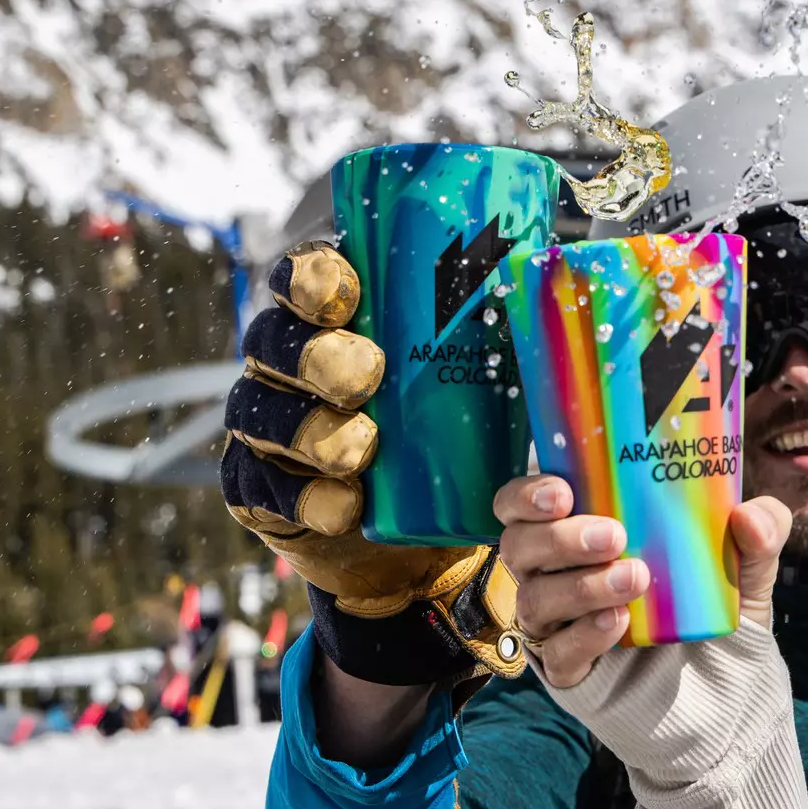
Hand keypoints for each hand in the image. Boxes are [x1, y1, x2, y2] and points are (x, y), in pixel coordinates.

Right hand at [221, 242, 525, 685]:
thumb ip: (496, 332)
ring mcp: (265, 425)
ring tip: (363, 451)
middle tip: (369, 375)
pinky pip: (265, 489)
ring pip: (263, 413)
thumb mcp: (478, 379)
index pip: (302, 277)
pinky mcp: (259, 489)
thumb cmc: (448, 430)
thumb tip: (548, 278)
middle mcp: (285, 363)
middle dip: (319, 357)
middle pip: (275, 341)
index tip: (348, 293)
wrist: (421, 531)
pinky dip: (309, 498)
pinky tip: (344, 506)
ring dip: (313, 429)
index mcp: (332, 320)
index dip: (313, 279)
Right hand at [496, 473, 790, 688]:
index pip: (524, 506)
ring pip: (535, 598)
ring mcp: (561, 627)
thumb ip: (761, 533)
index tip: (562, 490)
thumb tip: (749, 515)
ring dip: (581, 585)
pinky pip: (556, 653)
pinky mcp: (570, 674)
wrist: (729, 696)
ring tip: (637, 579)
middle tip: (613, 535)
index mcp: (584, 534)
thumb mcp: (748, 571)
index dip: (526, 494)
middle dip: (559, 537)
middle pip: (520, 546)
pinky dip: (584, 634)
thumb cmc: (719, 616)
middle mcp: (559, 576)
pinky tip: (619, 623)